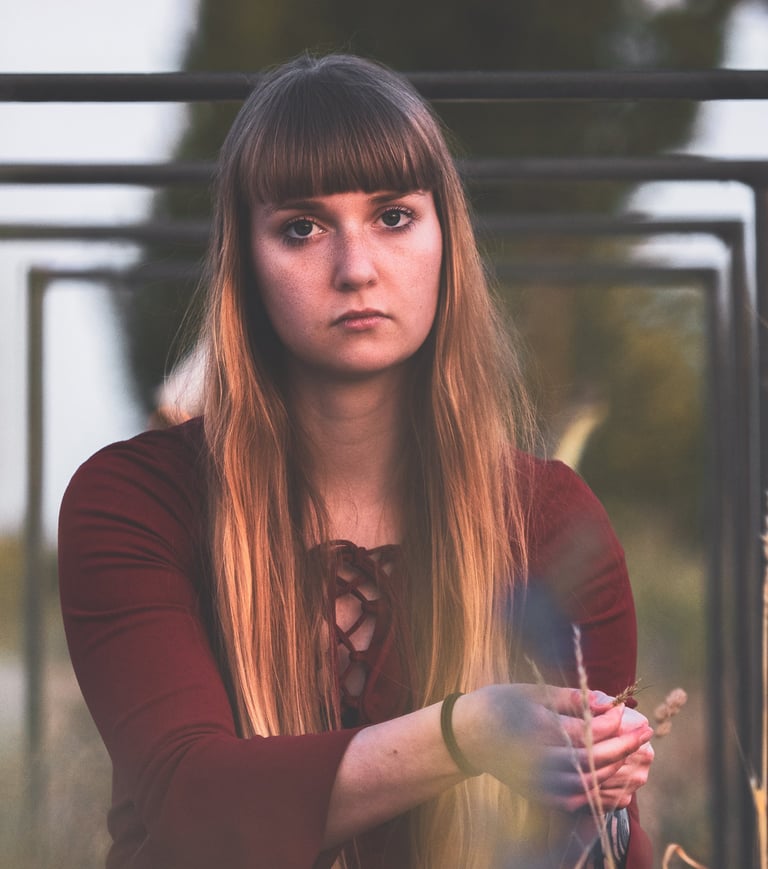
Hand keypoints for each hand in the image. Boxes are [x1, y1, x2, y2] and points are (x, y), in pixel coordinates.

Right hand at [454, 684, 653, 812]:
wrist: (467, 735)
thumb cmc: (500, 704)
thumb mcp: (531, 691)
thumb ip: (570, 697)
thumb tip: (605, 701)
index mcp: (537, 729)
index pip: (585, 732)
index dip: (612, 724)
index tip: (629, 714)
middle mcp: (539, 760)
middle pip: (592, 760)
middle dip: (624, 747)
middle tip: (647, 734)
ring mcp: (539, 782)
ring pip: (588, 784)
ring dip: (617, 771)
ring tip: (638, 757)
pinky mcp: (538, 794)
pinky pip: (577, 799)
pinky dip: (601, 793)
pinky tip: (618, 783)